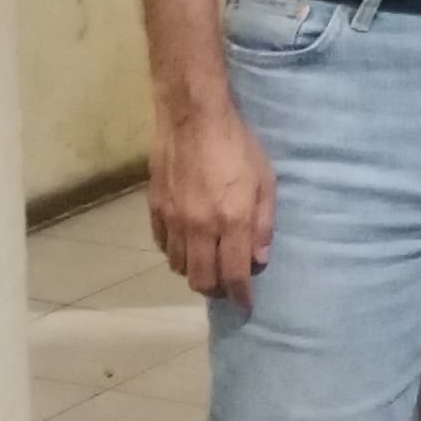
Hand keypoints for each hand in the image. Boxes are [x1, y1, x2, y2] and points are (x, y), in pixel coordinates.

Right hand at [151, 97, 275, 302]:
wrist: (193, 115)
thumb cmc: (237, 144)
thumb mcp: (265, 179)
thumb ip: (263, 223)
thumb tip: (260, 259)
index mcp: (231, 221)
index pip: (234, 275)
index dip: (241, 296)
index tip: (245, 305)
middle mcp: (200, 228)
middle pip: (202, 280)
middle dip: (217, 289)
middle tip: (227, 284)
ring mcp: (174, 220)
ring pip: (180, 267)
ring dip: (195, 272)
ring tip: (207, 262)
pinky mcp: (155, 208)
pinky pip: (163, 246)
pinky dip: (175, 253)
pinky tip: (186, 244)